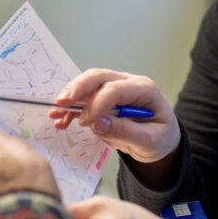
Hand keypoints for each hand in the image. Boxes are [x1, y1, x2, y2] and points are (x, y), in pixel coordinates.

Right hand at [50, 69, 180, 162]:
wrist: (162, 138)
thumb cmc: (160, 137)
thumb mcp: (150, 141)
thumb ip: (126, 132)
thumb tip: (98, 123)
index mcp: (144, 90)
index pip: (116, 89)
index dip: (97, 104)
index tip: (86, 122)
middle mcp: (129, 83)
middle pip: (98, 77)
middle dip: (78, 89)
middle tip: (62, 103)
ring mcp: (115, 87)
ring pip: (88, 84)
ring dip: (71, 98)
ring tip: (56, 114)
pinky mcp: (104, 97)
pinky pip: (85, 98)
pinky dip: (72, 108)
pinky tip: (60, 120)